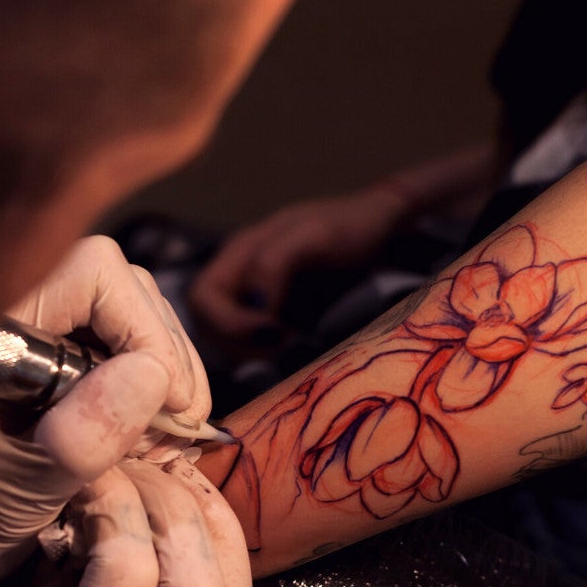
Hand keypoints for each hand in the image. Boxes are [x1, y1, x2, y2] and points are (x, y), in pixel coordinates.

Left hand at [0, 236, 210, 586]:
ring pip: (122, 324)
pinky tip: (141, 443)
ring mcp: (27, 343)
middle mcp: (7, 317)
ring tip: (157, 445)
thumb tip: (150, 377)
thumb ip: (77, 439)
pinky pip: (112, 359)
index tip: (169, 405)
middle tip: (173, 432)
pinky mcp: (42, 374)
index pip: (94, 274)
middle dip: (160, 357)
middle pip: (119, 291)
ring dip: (156, 381)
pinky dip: (140, 398)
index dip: (145, 331)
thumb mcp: (8, 495)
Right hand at [0, 457, 254, 586]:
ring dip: (209, 525)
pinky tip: (198, 523)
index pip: (125, 576)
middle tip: (129, 455)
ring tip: (171, 473)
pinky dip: (227, 564)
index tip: (82, 464)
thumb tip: (63, 529)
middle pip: (195, 583)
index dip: (112, 503)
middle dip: (169, 502)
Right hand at [188, 185, 410, 351]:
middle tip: (284, 348)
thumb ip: (274, 261)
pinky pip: (256, 350)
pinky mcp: (279, 323)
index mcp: (239, 254)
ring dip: (254, 357)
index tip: (273, 330)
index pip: (202, 298)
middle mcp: (240, 281)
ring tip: (294, 350)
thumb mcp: (313, 234)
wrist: (384, 232)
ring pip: (228, 344)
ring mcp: (258, 304)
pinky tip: (298, 355)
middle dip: (239, 345)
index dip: (227, 322)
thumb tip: (253, 304)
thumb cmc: (350, 226)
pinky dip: (270, 360)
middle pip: (209, 327)